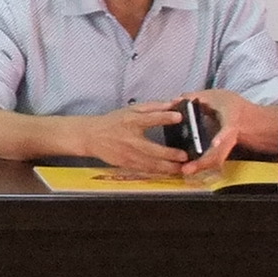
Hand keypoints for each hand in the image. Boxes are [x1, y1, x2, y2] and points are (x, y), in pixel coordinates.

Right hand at [71, 101, 191, 175]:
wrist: (92, 136)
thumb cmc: (114, 121)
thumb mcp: (132, 109)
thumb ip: (153, 107)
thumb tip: (173, 104)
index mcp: (131, 121)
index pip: (149, 118)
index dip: (164, 117)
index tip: (179, 116)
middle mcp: (130, 139)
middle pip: (152, 148)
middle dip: (169, 154)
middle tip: (185, 156)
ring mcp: (128, 154)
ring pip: (150, 163)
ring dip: (167, 167)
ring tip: (181, 168)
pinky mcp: (126, 164)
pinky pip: (145, 170)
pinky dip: (158, 172)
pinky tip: (169, 172)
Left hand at [176, 99, 245, 181]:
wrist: (251, 120)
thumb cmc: (233, 106)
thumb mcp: (217, 96)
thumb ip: (197, 96)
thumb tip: (176, 99)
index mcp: (232, 121)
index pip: (228, 130)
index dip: (222, 137)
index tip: (215, 144)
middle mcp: (230, 137)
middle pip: (219, 152)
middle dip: (204, 162)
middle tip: (187, 169)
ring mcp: (227, 146)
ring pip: (216, 160)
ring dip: (201, 167)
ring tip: (185, 171)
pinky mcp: (222, 152)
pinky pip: (213, 161)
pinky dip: (201, 165)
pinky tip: (188, 169)